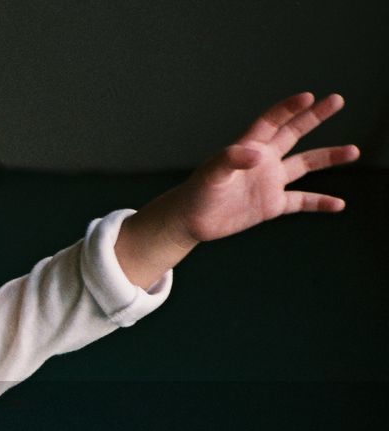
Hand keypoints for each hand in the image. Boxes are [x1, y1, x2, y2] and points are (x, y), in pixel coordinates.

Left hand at [164, 92, 359, 243]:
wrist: (191, 220)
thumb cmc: (197, 193)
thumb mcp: (210, 174)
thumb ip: (231, 160)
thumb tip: (258, 156)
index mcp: (248, 147)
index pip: (271, 121)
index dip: (288, 108)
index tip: (308, 96)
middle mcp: (263, 160)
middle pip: (293, 133)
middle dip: (314, 116)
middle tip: (337, 99)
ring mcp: (270, 182)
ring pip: (305, 165)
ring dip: (328, 157)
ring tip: (354, 151)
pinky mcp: (272, 205)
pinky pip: (301, 201)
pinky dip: (319, 202)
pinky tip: (338, 205)